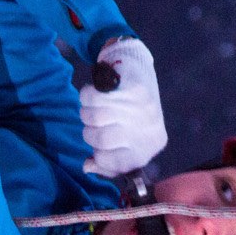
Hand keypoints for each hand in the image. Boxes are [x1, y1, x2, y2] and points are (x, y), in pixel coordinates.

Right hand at [80, 37, 168, 176]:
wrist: (137, 69)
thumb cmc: (129, 112)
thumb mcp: (123, 141)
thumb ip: (106, 162)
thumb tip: (87, 166)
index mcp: (149, 146)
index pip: (116, 164)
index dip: (100, 156)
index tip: (99, 146)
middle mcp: (149, 128)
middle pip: (101, 139)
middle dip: (89, 132)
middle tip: (94, 124)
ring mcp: (142, 107)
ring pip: (95, 117)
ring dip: (86, 114)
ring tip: (93, 108)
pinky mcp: (132, 87)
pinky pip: (95, 98)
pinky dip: (86, 96)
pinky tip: (94, 94)